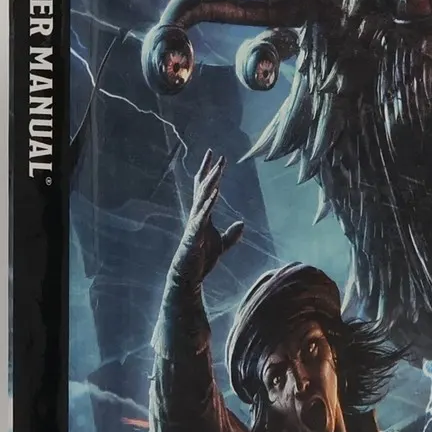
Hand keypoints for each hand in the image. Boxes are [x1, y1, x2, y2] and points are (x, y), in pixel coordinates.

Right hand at [172, 150, 244, 285]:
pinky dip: (208, 204)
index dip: (211, 172)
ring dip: (210, 183)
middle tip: (217, 155)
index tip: (217, 157)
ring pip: (202, 198)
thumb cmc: (202, 259)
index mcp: (203, 215)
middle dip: (210, 171)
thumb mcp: (222, 245)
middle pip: (203, 188)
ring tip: (218, 170)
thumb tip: (242, 223)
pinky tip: (215, 193)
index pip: (206, 189)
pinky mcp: (194, 234)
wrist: (189, 276)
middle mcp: (197, 215)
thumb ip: (232, 234)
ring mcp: (194, 223)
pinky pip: (202, 215)